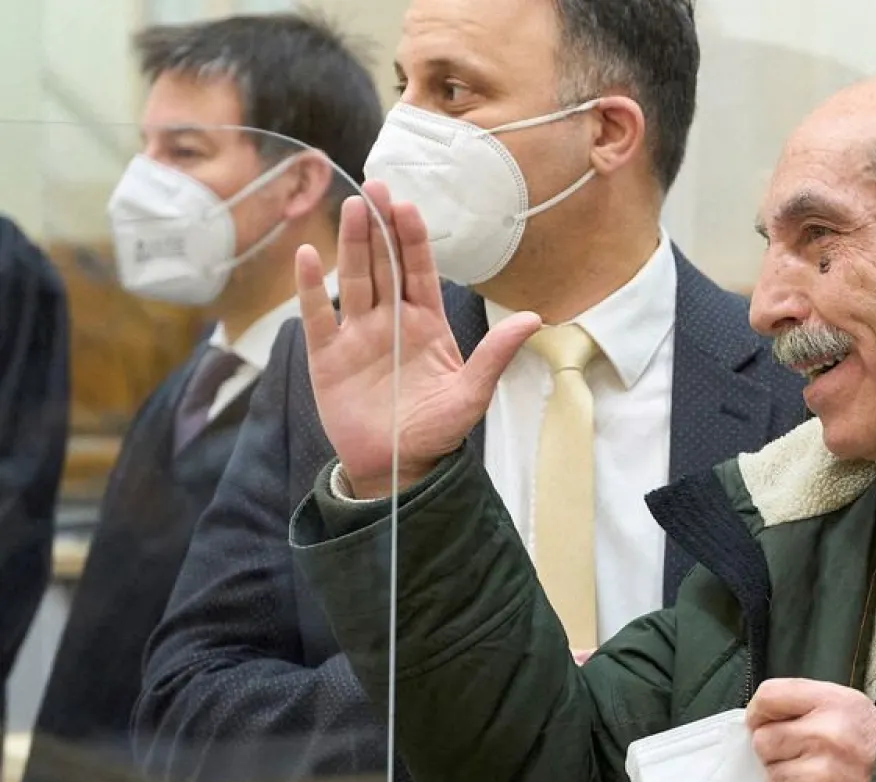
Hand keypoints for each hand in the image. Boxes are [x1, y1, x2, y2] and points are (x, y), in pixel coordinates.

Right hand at [296, 182, 541, 498]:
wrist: (397, 468)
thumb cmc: (437, 431)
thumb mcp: (472, 393)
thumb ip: (496, 355)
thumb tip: (534, 319)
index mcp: (427, 324)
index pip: (419, 270)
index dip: (413, 239)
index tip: (408, 206)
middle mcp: (391, 321)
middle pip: (384, 265)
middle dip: (381, 228)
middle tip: (377, 188)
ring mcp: (357, 335)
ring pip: (354, 280)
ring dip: (352, 245)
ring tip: (353, 209)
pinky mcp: (327, 356)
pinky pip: (316, 315)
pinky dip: (310, 288)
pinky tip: (308, 256)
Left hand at [746, 679, 875, 781]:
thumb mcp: (851, 707)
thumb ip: (807, 704)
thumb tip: (757, 718)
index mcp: (834, 704)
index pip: (770, 696)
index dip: (759, 712)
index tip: (761, 723)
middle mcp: (825, 736)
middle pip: (762, 741)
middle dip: (778, 753)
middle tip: (806, 760)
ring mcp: (819, 778)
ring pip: (771, 778)